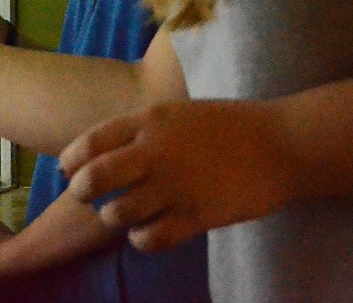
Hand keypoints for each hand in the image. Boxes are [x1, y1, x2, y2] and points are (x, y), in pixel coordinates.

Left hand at [58, 100, 296, 252]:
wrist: (283, 144)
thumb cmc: (232, 125)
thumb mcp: (180, 113)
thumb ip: (144, 130)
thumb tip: (105, 151)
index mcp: (151, 119)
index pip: (91, 141)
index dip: (72, 160)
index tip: (69, 171)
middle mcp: (156, 150)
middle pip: (95, 178)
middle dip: (81, 192)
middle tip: (88, 199)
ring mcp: (176, 184)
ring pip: (118, 212)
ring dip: (113, 217)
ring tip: (123, 216)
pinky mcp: (196, 215)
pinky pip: (150, 238)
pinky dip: (141, 239)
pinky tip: (148, 233)